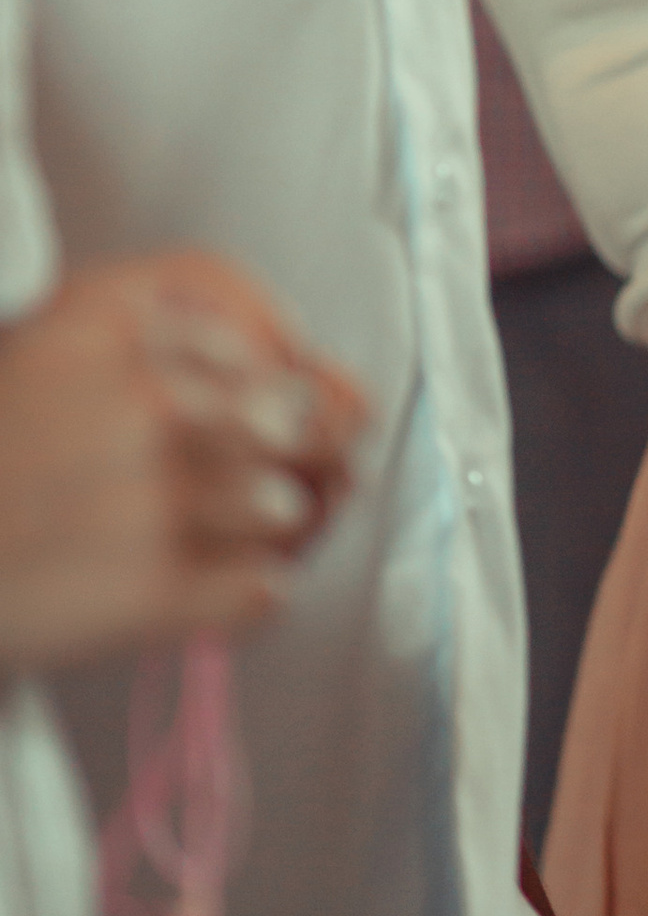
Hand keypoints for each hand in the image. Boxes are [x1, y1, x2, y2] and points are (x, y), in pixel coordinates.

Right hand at [0, 251, 366, 672]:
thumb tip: (345, 395)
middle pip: (312, 424)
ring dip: (273, 533)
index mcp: (121, 318)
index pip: (281, 346)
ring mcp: (149, 496)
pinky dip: (244, 597)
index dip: (294, 389)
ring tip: (207, 539)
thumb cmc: (0, 443)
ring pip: (294, 510)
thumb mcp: (68, 333)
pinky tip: (194, 587)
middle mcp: (146, 396)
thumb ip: (205, 323)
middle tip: (264, 485)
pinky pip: (266, 591)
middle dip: (310, 458)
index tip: (270, 414)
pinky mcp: (144, 595)